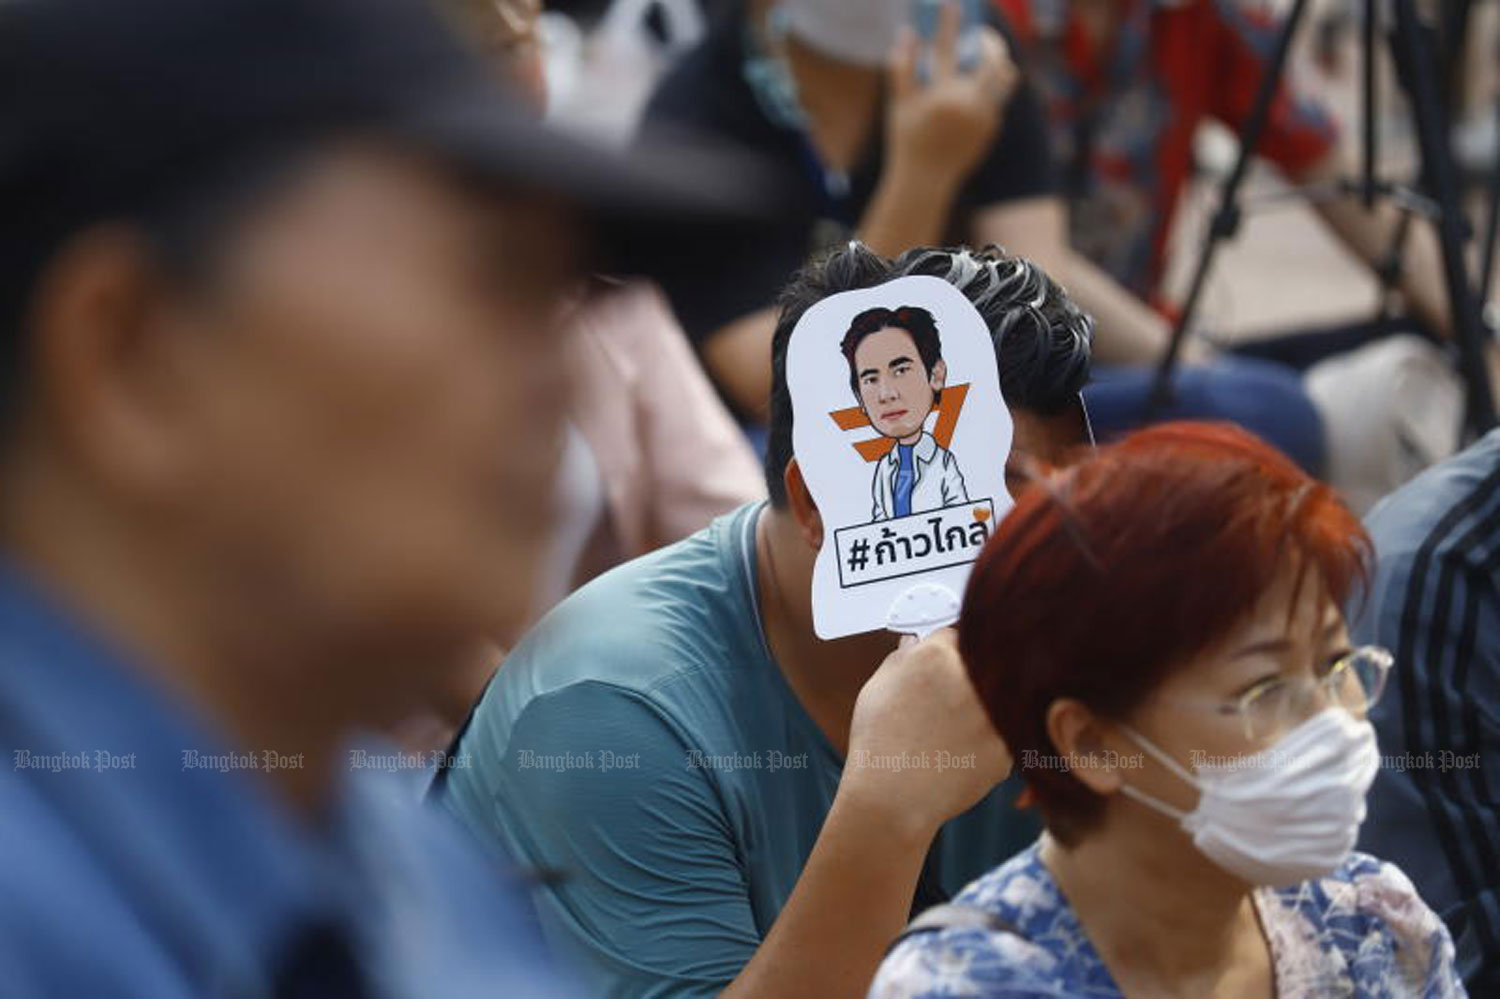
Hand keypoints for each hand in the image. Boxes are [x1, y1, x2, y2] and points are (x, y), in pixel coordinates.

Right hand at [842, 629, 1012, 843]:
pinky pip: (1004, 734)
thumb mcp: (877, 688)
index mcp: (937, 655)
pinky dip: (988, 743)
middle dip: (974, 675)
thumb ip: (902, 657)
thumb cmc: (879, 743)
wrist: (892, 799)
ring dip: (985, 709)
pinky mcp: (1008, 746)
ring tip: (953, 731)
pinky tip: (959, 754)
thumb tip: (915, 641)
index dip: (953, 648)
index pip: (958, 633)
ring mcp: (995, 713)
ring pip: (999, 699)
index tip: (950, 662)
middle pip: (985, 663)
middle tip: (956, 698)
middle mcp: (972, 677)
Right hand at [886, 3, 1018, 191]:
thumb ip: (901, 69)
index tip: (952, 4)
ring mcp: (983, 117)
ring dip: (998, 65)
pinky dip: (990, 90)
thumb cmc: (907, 141)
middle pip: (992, 60)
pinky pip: (998, 99)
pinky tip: (977, 94)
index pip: (945, 49)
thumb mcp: (899, 105)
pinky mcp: (992, 128)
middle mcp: (966, 104)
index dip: (948, 23)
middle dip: (990, 43)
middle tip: (982, 38)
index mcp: (940, 95)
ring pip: (1005, 79)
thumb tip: (905, 34)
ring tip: (986, 61)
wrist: (926, 180)